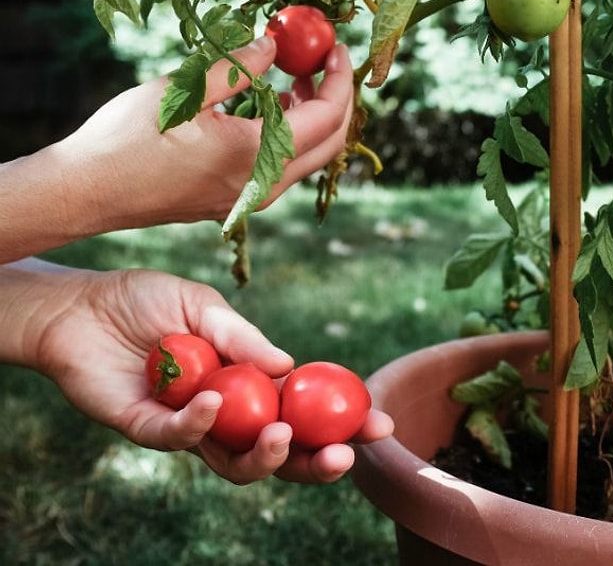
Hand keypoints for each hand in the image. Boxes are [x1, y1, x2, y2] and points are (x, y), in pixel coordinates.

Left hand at [1, 259, 392, 484]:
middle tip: (343, 456)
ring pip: (236, 464)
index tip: (380, 423)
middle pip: (281, 455)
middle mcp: (227, 413)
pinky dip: (201, 423)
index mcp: (251, 384)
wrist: (79, 304)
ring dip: (267, 457)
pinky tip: (212, 399)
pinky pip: (180, 439)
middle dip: (317, 462)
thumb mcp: (204, 306)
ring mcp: (190, 426)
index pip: (306, 414)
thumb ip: (242, 337)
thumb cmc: (146, 300)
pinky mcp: (148, 429)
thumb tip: (289, 367)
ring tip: (283, 434)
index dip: (343, 425)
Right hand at [64, 35, 353, 225]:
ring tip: (292, 77)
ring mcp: (249, 199)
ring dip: (310, 118)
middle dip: (336, 100)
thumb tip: (273, 45)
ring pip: (305, 158)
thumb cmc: (127, 139)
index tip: (337, 50)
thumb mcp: (184, 90)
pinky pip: (278, 167)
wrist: (87, 191)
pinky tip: (267, 106)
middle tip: (323, 63)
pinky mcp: (233, 201)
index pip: (326, 118)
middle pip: (328, 144)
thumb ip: (236, 68)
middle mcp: (262, 186)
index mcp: (255, 156)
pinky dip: (286, 135)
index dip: (339, 81)